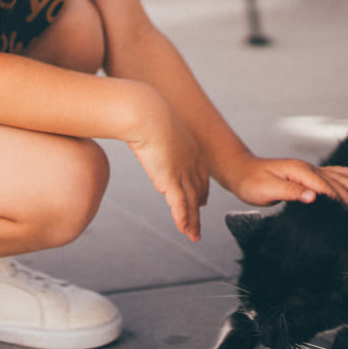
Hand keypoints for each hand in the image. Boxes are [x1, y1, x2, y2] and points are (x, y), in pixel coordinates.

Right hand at [126, 94, 209, 241]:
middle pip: (198, 190)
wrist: (145, 113)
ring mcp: (183, 171)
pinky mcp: (171, 179)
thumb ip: (157, 136)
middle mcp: (191, 161)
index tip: (202, 201)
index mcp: (191, 147)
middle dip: (198, 208)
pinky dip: (183, 219)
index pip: (200, 174)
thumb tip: (147, 136)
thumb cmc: (145, 113)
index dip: (201, 189)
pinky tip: (184, 230)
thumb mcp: (156, 125)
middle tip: (198, 222)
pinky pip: (180, 205)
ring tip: (194, 236)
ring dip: (192, 221)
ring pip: (191, 202)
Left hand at [228, 156, 347, 211]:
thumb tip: (312, 196)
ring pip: (336, 177)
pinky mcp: (304, 173)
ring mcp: (306, 169)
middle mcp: (306, 168)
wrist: (240, 171)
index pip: (327, 188)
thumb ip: (290, 191)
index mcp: (300, 171)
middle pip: (336, 183)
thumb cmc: (251, 181)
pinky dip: (343, 175)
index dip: (341, 203)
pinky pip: (329, 173)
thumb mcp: (267, 189)